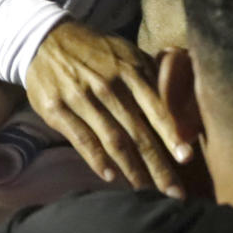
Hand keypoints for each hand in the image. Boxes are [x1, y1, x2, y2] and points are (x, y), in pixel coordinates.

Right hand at [24, 22, 191, 193]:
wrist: (46, 40)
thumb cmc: (97, 52)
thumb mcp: (128, 53)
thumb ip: (154, 75)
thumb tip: (184, 101)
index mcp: (130, 70)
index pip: (156, 107)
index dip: (172, 134)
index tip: (187, 158)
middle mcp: (108, 85)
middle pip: (138, 132)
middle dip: (159, 164)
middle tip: (175, 192)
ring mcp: (81, 98)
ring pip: (113, 140)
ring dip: (133, 169)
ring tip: (148, 191)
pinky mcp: (57, 110)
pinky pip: (81, 139)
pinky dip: (97, 159)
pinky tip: (111, 177)